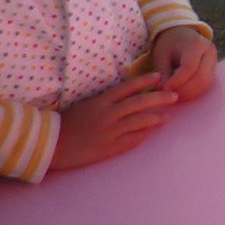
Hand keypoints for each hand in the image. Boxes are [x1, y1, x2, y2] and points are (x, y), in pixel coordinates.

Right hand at [49, 73, 177, 170]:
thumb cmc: (67, 124)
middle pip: (139, 103)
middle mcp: (107, 114)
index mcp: (100, 102)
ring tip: (167, 117)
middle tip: (174, 96)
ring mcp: (109, 131)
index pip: (127, 88)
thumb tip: (126, 96)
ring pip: (139, 121)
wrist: (50, 144)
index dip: (144, 81)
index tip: (159, 77)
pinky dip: (144, 135)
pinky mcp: (109, 148)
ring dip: (156, 118)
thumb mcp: (86, 106)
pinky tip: (152, 132)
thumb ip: (105, 101)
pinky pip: (132, 140)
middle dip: (159, 98)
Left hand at [151, 27, 217, 100]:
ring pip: (205, 84)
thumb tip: (162, 91)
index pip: (190, 67)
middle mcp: (210, 53)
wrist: (181, 35)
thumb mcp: (162, 55)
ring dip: (189, 94)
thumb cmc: (169, 44)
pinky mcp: (213, 70)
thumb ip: (163, 73)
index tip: (163, 89)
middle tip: (168, 96)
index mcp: (197, 44)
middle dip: (184, 91)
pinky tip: (181, 93)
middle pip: (202, 78)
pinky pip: (206, 85)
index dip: (177, 81)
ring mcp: (214, 62)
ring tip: (173, 96)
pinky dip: (193, 92)